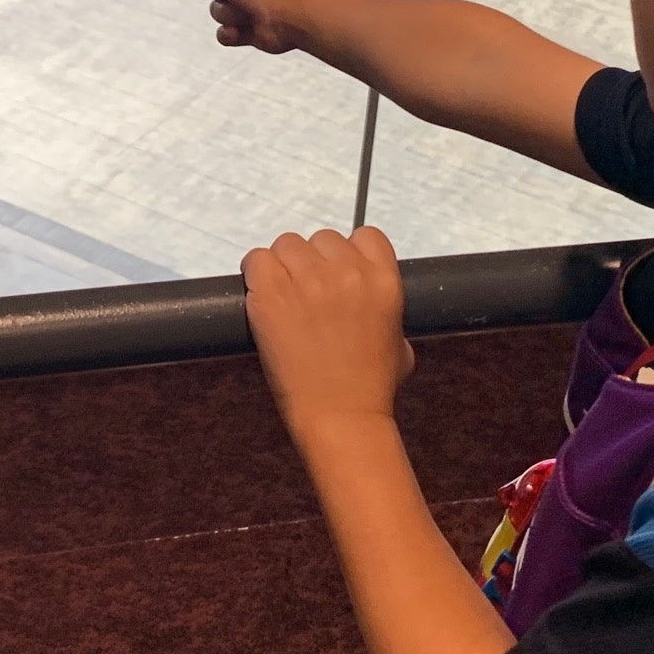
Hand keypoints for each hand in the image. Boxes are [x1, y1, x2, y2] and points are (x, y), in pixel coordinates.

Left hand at [242, 228, 412, 445]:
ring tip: (283, 301)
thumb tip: (371, 307)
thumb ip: (387, 313)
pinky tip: (262, 298)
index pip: (364, 236)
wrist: (342, 418)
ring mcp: (309, 281)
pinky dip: (255, 274)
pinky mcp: (273, 294)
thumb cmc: (371, 388)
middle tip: (306, 298)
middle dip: (312, 264)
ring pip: (286, 245)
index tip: (337, 276)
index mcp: (385, 279)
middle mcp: (348, 273)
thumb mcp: (398, 343)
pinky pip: (257, 260)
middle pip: (320, 239)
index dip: (348, 255)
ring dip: (283, 269)